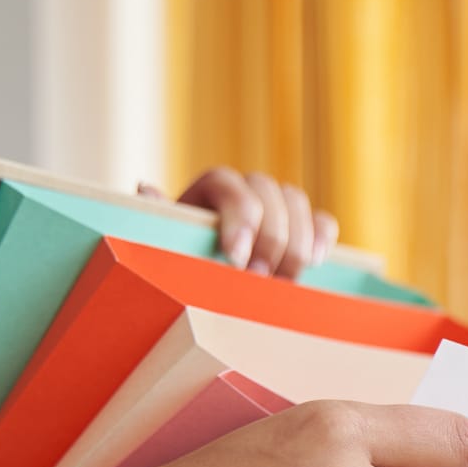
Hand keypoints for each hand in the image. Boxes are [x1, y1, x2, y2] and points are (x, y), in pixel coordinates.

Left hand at [139, 167, 340, 278]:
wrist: (203, 283)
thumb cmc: (180, 263)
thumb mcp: (164, 242)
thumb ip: (159, 218)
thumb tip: (146, 189)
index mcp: (210, 189)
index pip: (228, 184)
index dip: (239, 216)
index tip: (236, 257)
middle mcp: (246, 190)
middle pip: (268, 190)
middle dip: (269, 237)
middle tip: (261, 278)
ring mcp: (277, 207)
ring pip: (295, 200)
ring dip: (295, 242)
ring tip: (285, 282)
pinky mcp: (302, 228)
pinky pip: (321, 220)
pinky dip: (321, 237)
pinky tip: (315, 262)